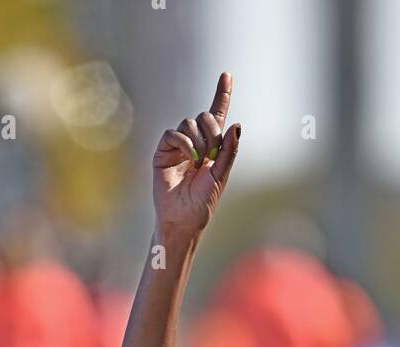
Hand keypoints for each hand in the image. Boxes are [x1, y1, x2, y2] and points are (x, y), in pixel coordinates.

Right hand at [152, 71, 239, 233]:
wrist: (183, 219)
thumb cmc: (202, 202)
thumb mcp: (221, 175)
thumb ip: (229, 151)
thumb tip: (236, 124)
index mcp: (212, 147)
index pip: (217, 116)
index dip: (221, 95)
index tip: (227, 75)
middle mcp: (195, 143)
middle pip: (205, 118)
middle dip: (212, 131)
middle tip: (212, 154)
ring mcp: (178, 146)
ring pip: (190, 124)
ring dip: (199, 141)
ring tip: (200, 162)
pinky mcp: (163, 150)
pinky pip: (174, 133)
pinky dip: (185, 143)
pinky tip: (190, 159)